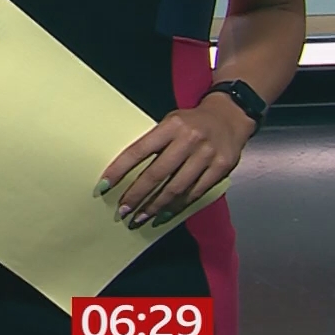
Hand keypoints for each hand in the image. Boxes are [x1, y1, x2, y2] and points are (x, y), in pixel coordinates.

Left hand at [98, 95, 255, 228]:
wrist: (230, 117)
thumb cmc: (191, 122)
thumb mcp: (170, 122)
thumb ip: (154, 142)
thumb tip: (127, 170)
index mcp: (171, 126)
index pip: (139, 150)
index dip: (120, 170)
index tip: (104, 185)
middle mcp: (189, 140)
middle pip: (157, 173)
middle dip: (137, 195)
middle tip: (123, 211)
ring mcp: (207, 155)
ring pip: (176, 187)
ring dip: (156, 206)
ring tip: (141, 217)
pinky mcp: (221, 168)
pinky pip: (195, 192)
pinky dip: (178, 206)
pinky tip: (165, 214)